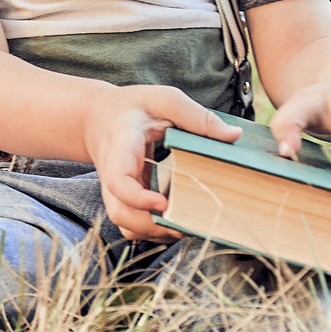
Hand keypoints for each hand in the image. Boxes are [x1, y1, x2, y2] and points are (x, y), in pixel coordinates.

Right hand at [80, 85, 239, 240]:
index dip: (138, 199)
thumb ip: (197, 117)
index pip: (118, 180)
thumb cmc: (132, 107)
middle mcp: (114, 175)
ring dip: (155, 231)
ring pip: (126, 224)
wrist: (96, 116)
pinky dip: (153, 230)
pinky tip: (175, 220)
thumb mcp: (163, 100)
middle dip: (152, 225)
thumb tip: (234, 136)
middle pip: (120, 213)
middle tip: (184, 221)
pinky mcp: (124, 200)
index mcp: (121, 148)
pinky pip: (132, 225)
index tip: (164, 203)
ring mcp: (117, 191)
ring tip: (185, 224)